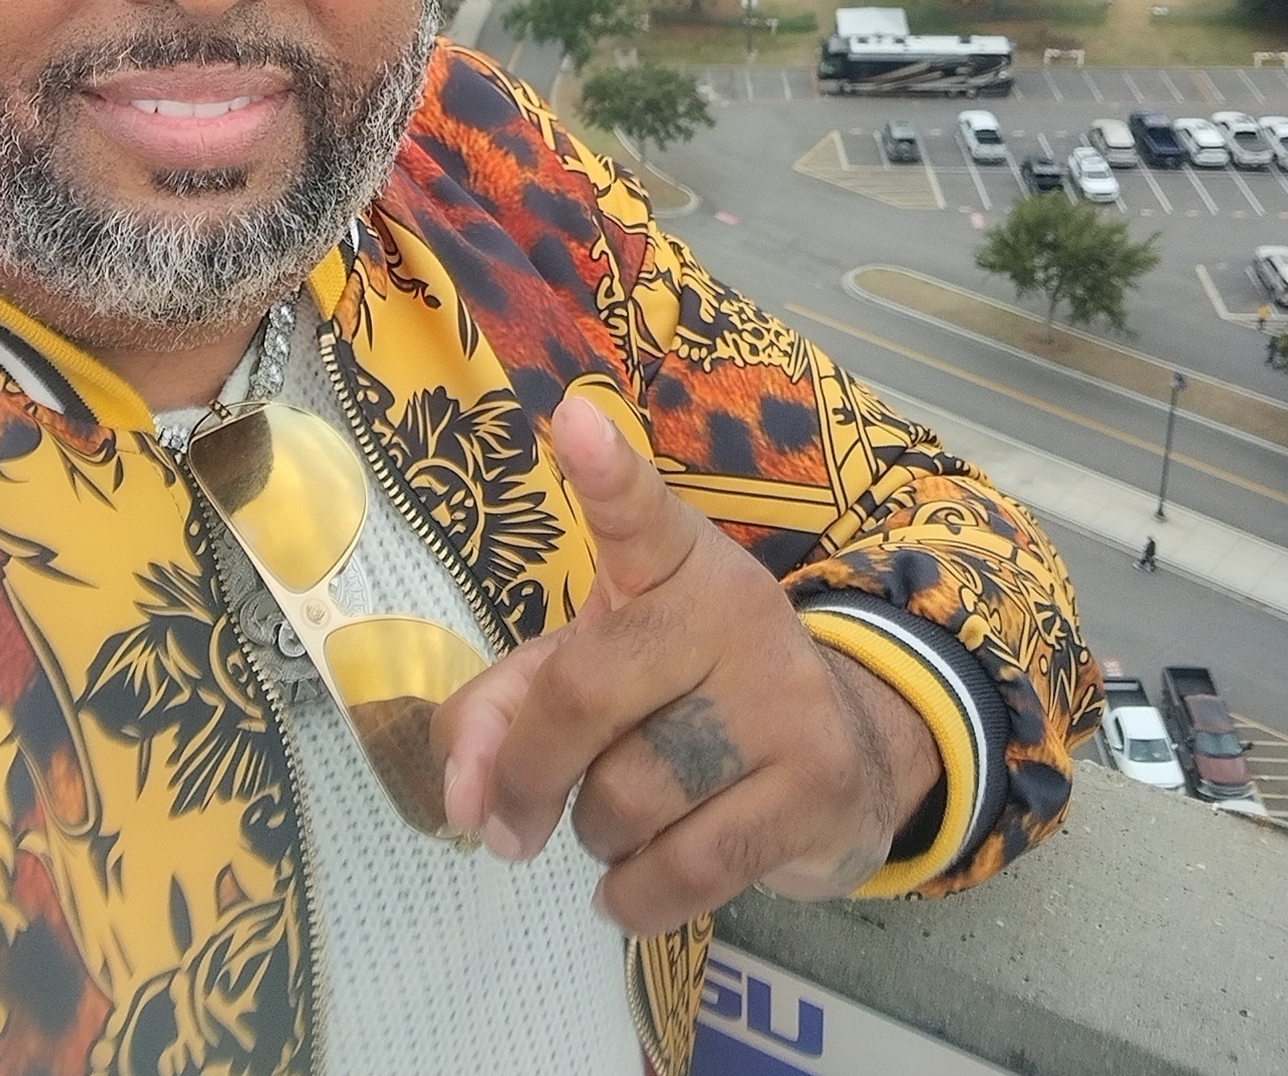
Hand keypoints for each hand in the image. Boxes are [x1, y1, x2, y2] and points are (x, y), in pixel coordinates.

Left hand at [432, 394, 941, 935]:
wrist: (850, 753)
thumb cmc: (687, 695)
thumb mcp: (593, 668)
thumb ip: (505, 710)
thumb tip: (465, 803)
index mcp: (676, 562)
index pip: (638, 513)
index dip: (606, 472)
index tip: (574, 420)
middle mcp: (733, 611)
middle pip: (586, 693)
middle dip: (525, 774)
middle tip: (503, 822)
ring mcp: (784, 699)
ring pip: (629, 795)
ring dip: (591, 836)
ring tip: (610, 826)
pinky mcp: (816, 788)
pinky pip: (685, 868)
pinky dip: (631, 895)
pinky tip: (624, 888)